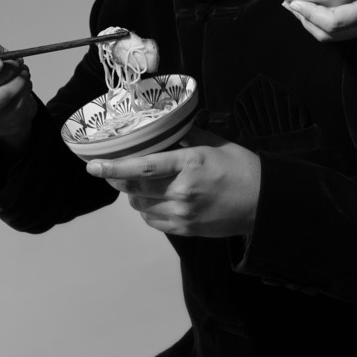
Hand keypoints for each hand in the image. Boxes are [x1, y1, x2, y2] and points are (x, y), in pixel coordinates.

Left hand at [86, 129, 260, 236]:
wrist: (264, 203)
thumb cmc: (242, 168)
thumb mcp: (216, 143)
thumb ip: (187, 136)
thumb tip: (164, 127)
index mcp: (190, 164)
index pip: (144, 167)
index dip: (115, 167)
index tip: (93, 166)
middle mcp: (183, 191)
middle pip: (136, 188)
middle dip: (118, 179)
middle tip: (109, 170)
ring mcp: (183, 214)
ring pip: (141, 206)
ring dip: (133, 194)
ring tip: (139, 183)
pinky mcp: (185, 229)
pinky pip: (153, 221)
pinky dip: (146, 209)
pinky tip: (153, 199)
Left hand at [286, 0, 356, 46]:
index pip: (333, 21)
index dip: (309, 13)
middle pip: (327, 34)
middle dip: (303, 20)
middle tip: (286, 2)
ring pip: (332, 35)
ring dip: (311, 22)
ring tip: (296, 3)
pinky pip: (341, 29)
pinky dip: (323, 20)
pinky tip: (319, 3)